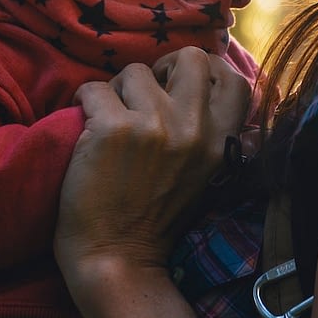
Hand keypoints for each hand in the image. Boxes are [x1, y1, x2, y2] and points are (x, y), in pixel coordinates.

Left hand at [54, 48, 251, 281]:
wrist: (117, 260)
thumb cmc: (155, 220)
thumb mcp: (204, 176)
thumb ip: (210, 135)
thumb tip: (208, 88)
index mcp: (220, 142)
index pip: (235, 79)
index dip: (206, 70)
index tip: (179, 85)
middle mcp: (193, 128)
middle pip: (189, 57)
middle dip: (161, 67)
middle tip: (140, 91)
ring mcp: (153, 125)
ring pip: (133, 71)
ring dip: (116, 91)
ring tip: (108, 119)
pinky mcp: (112, 129)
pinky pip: (93, 89)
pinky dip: (84, 101)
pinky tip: (83, 122)